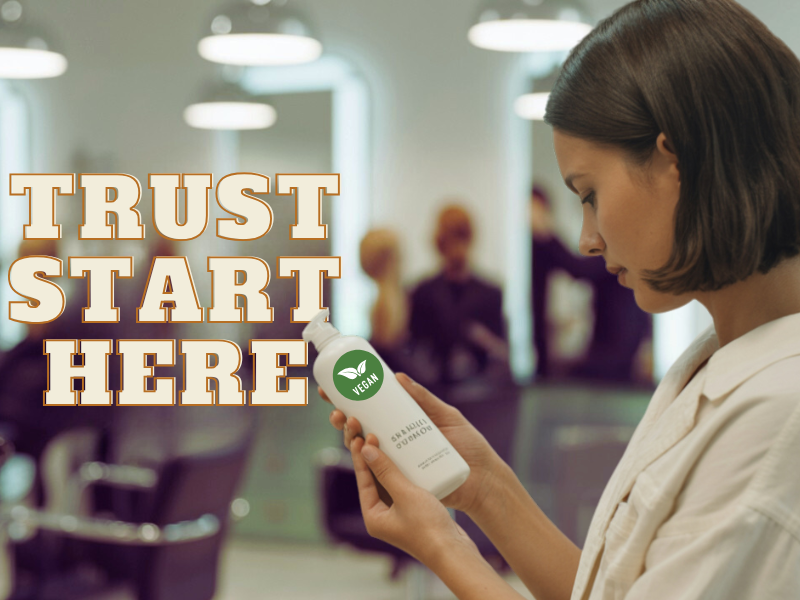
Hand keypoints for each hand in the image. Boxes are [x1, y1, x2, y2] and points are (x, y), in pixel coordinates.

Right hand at [319, 372, 506, 515]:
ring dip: (349, 437)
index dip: (348, 402)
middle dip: (342, 420)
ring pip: (364, 451)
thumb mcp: (447, 416)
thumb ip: (425, 399)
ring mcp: (397, 464)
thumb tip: (399, 377)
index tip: (330, 390)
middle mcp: (396, 444)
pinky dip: (365, 460)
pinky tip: (359, 447)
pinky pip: (378, 473)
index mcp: (403, 426)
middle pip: (361, 431)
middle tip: (337, 411)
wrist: (484, 480)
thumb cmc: (469, 447)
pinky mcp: (402, 482)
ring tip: (350, 424)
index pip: (371, 412)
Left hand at [350, 435, 480, 564]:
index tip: (361, 436)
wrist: (454, 552)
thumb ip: (386, 471)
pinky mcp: (413, 512)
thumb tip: (365, 450)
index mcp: (373, 516)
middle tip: (371, 432)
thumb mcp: (405, 494)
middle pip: (373, 479)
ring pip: (388, 481)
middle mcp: (382, 516)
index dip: (361, 456)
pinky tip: (407, 455)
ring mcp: (397, 515)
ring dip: (388, 461)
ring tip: (387, 438)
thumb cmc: (428, 528)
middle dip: (373, 456)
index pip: (363, 479)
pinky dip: (403, 471)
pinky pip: (403, 486)